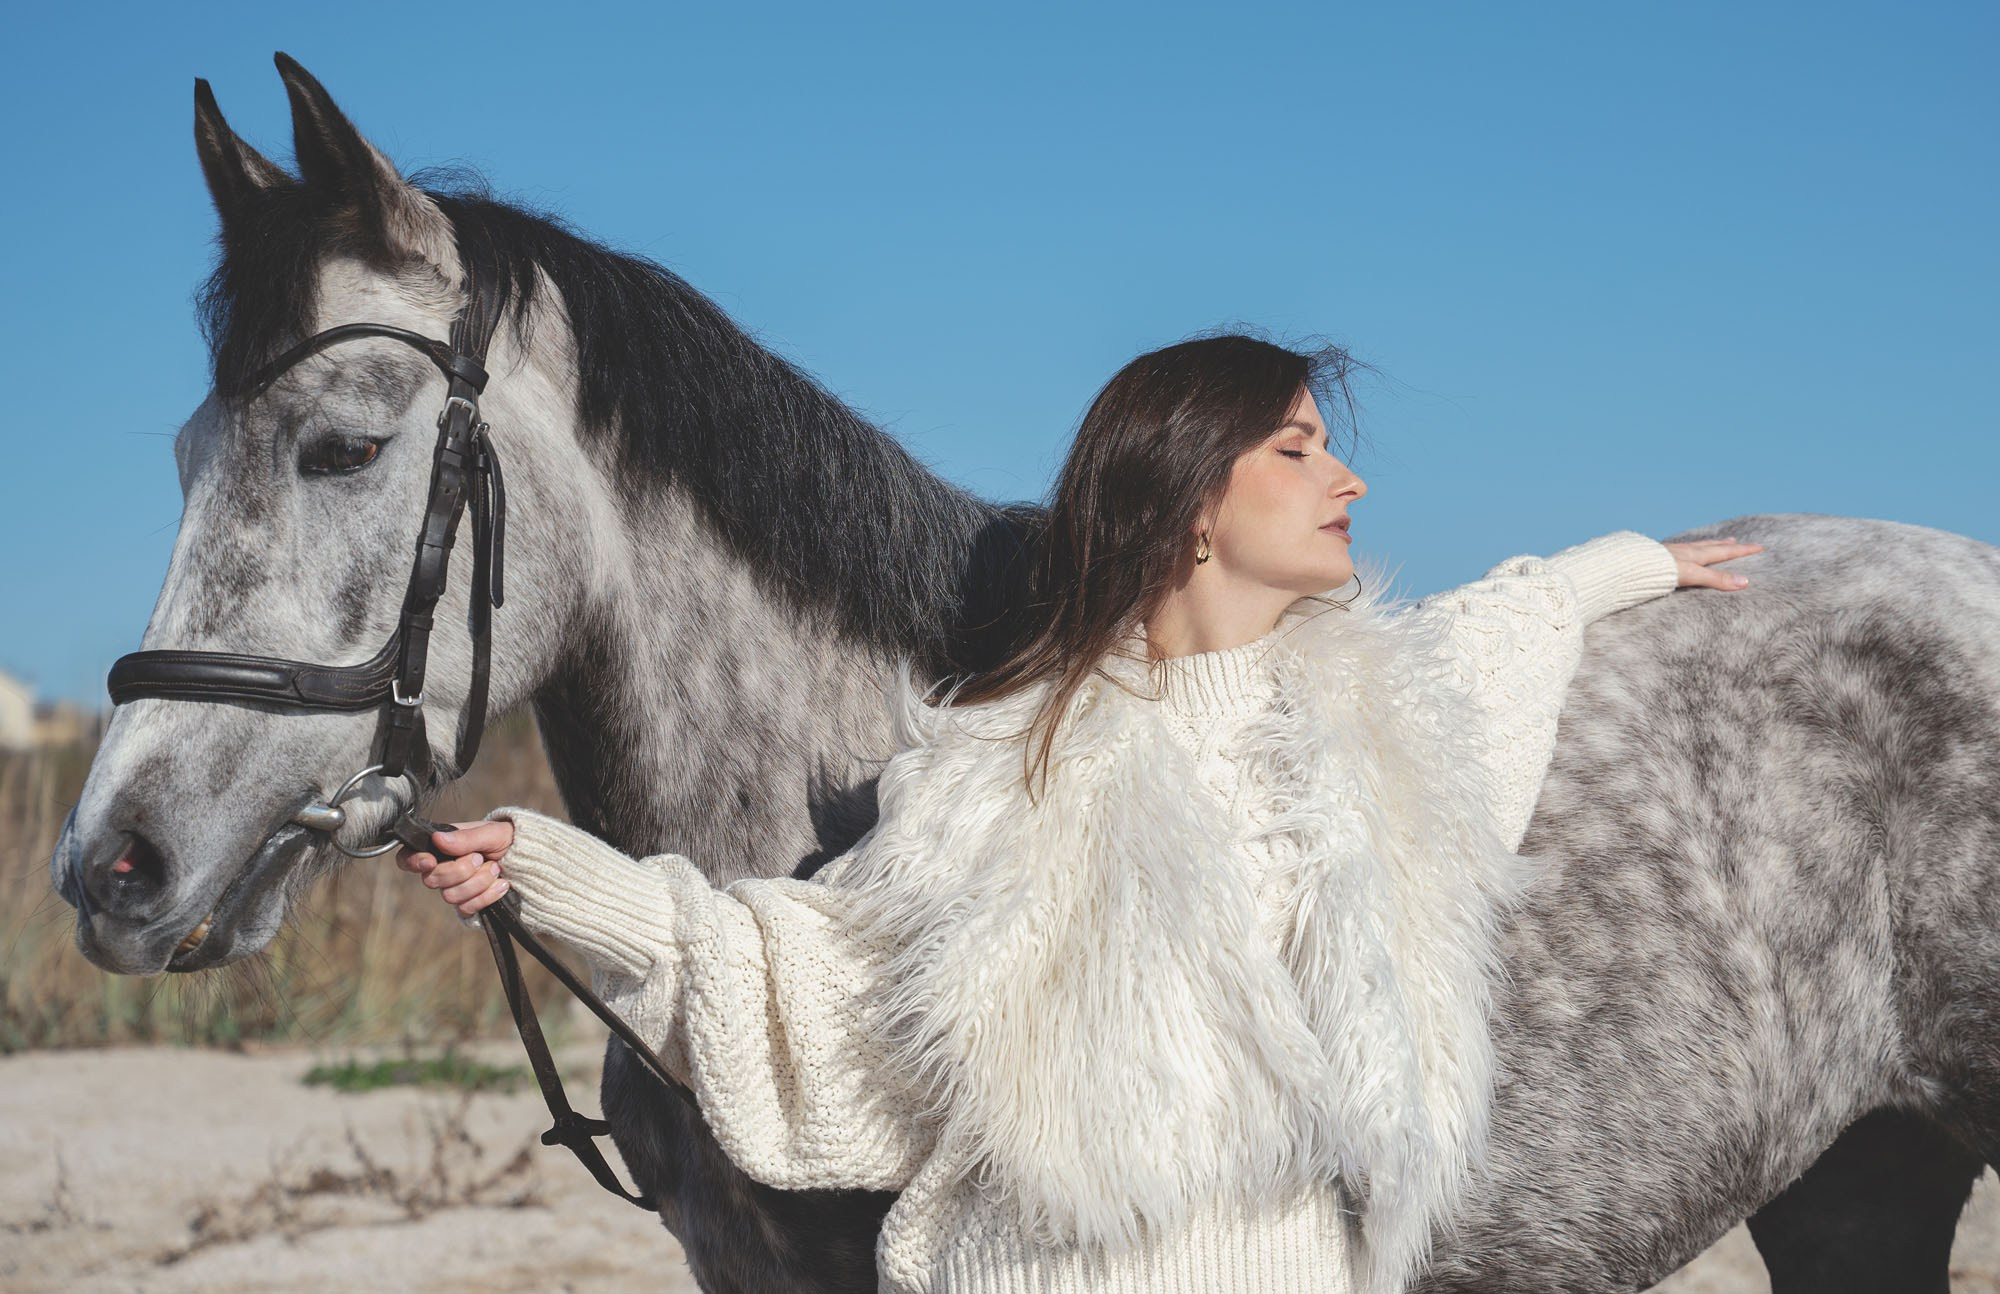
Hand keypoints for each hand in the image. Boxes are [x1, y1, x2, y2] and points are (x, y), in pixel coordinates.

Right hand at [394, 819, 516, 917]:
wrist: (530, 861)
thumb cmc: (507, 840)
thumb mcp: (491, 832)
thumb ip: (465, 837)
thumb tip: (438, 839)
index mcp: (441, 847)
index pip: (408, 857)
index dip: (413, 861)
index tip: (430, 861)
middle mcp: (443, 868)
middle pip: (431, 880)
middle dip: (460, 870)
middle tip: (480, 858)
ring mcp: (455, 889)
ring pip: (450, 896)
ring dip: (478, 882)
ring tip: (495, 868)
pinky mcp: (468, 905)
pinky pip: (467, 908)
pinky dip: (487, 896)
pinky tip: (501, 884)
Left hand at [1664, 537, 1763, 590]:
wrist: (1629, 566)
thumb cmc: (1659, 570)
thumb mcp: (1692, 575)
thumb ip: (1716, 579)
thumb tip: (1745, 582)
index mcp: (1694, 555)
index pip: (1724, 552)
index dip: (1742, 551)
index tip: (1759, 546)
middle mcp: (1684, 551)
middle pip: (1709, 546)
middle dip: (1725, 545)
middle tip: (1737, 541)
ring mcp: (1670, 553)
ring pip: (1694, 546)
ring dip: (1707, 545)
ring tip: (1715, 543)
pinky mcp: (1657, 557)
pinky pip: (1679, 551)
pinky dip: (1689, 550)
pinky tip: (1681, 552)